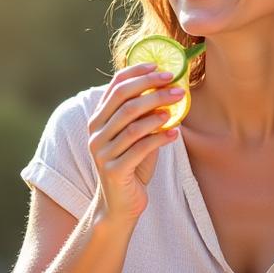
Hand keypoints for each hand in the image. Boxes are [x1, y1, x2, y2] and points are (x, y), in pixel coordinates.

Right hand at [87, 63, 184, 221]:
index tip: (159, 67)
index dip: (136, 73)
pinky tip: (175, 134)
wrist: (119, 205)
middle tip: (175, 84)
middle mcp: (96, 133)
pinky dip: (159, 138)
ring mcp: (102, 152)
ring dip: (157, 111)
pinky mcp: (114, 170)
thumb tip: (168, 90)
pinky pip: (139, 149)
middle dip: (151, 88)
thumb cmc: (131, 166)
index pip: (114, 87)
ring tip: (177, 105)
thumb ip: (144, 116)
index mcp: (98, 120)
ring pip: (132, 124)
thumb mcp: (136, 137)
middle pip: (124, 101)